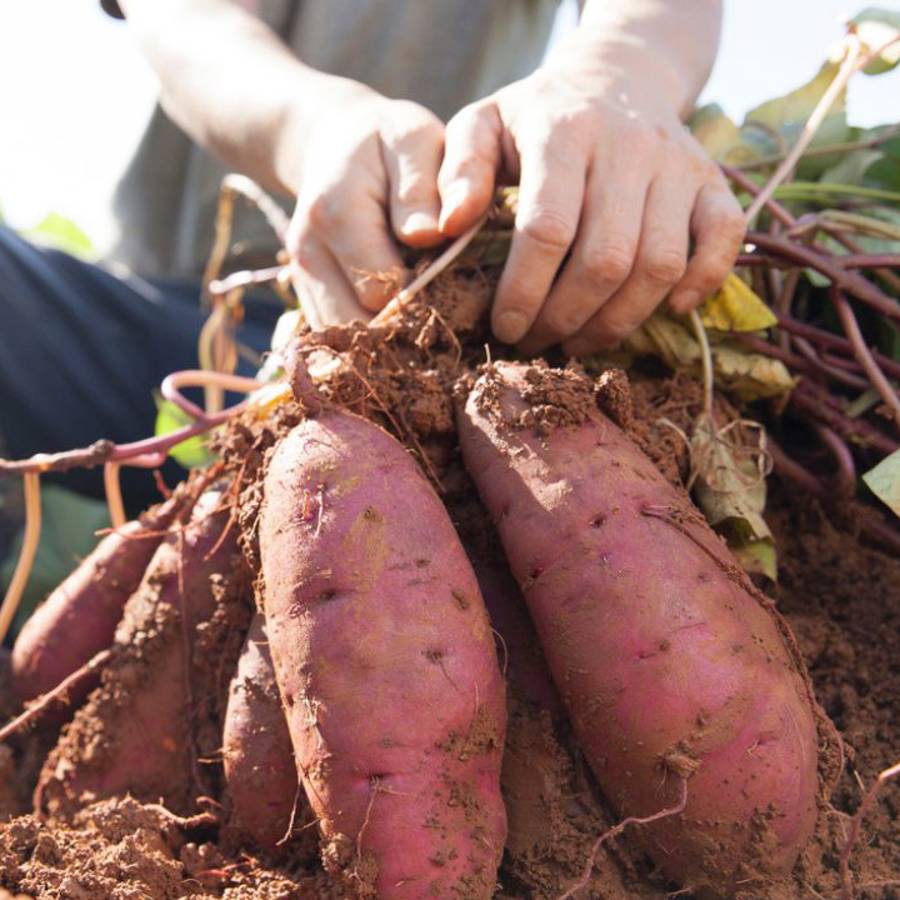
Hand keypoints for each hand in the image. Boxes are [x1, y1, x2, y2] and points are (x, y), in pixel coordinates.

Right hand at [284, 81, 444, 327]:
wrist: (335, 144)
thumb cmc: (388, 141)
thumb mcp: (413, 139)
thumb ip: (420, 185)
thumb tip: (427, 235)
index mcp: (335, 214)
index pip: (383, 289)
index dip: (427, 297)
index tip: (459, 288)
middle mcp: (308, 254)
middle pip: (361, 327)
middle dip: (408, 330)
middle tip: (449, 315)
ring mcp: (302, 280)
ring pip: (345, 344)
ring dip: (388, 343)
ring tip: (426, 325)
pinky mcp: (307, 297)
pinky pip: (338, 341)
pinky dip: (372, 343)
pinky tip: (403, 325)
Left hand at [438, 59, 743, 354]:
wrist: (616, 78)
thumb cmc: (537, 118)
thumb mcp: (482, 125)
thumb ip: (458, 172)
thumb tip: (443, 227)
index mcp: (564, 133)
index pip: (547, 229)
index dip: (525, 292)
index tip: (505, 328)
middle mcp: (629, 146)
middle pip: (606, 259)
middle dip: (566, 318)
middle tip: (538, 342)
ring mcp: (678, 165)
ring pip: (660, 265)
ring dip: (618, 321)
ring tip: (580, 341)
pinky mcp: (713, 182)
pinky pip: (725, 240)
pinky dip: (703, 282)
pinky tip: (670, 311)